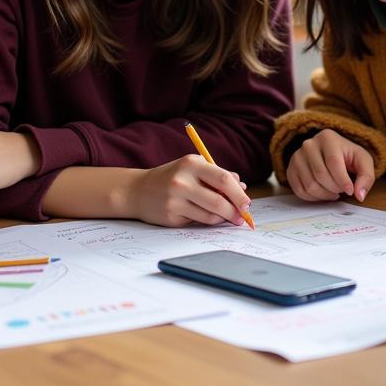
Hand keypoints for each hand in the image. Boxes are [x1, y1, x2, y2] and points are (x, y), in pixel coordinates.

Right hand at [125, 154, 250, 226]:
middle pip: (219, 200)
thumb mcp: (192, 168)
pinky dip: (208, 221)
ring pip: (210, 215)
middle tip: (243, 217)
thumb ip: (216, 175)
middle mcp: (182, 181)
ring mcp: (175, 200)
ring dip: (223, 218)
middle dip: (235, 211)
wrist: (137, 190)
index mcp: (191, 163)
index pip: (223, 178)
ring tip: (227, 216)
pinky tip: (207, 216)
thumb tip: (241, 186)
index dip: (238, 193)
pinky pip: (198, 222)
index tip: (247, 203)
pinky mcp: (171, 216)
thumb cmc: (171, 177)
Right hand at [285, 129, 374, 201]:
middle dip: (335, 188)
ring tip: (333, 191)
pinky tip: (322, 193)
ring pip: (310, 185)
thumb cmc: (347, 157)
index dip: (342, 181)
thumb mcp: (363, 161)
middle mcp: (309, 144)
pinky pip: (300, 191)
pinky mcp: (291, 169)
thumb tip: (359, 195)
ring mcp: (297, 156)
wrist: (329, 152)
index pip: (333, 163)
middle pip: (321, 175)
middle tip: (341, 190)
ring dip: (325, 195)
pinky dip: (313, 198)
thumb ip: (366, 177)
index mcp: (328, 138)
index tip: (350, 191)